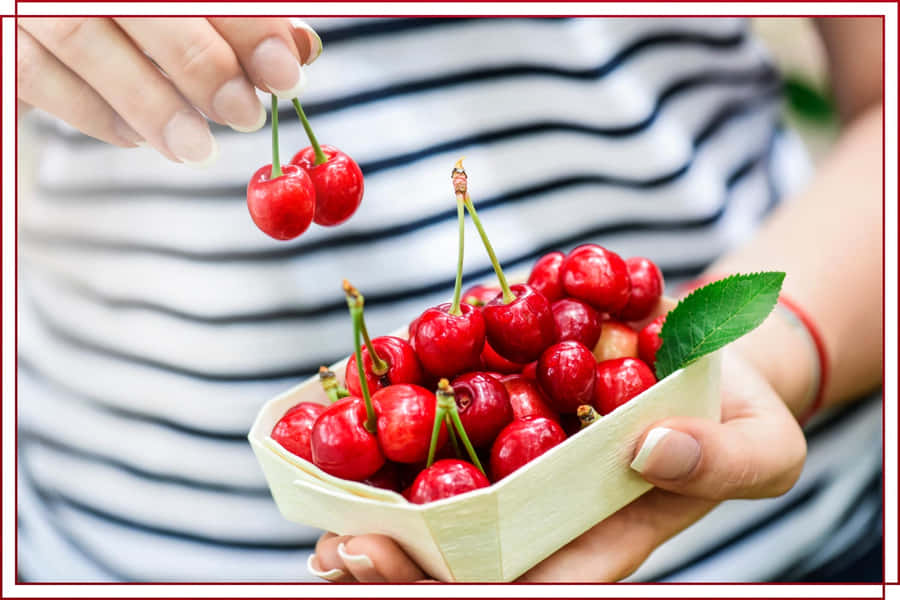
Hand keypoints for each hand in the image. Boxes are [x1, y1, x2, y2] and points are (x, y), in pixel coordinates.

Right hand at [17, 17, 320, 164]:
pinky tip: (136, 138)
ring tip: (197, 149)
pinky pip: (37, 74)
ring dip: (151, 103)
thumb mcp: (184, 11)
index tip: (287, 76)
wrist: (41, 17)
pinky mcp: (0, 40)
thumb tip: (302, 50)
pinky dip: (94, 114)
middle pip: (143, 4)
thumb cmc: (133, 22)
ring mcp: (28, 0)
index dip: (249, 26)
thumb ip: (238, 23)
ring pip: (83, 39)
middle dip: (204, 64)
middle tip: (246, 117)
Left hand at [307, 310, 806, 581]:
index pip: (523, 584)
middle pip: (460, 553)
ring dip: (374, 509)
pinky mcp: (498, 398)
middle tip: (341, 554)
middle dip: (399, 564)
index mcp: (596, 535)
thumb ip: (720, 459)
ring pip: (433, 496)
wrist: (706, 350)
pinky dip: (392, 423)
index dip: (461, 589)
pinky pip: (438, 419)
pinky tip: (343, 423)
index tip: (403, 570)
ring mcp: (514, 453)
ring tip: (321, 517)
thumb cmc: (737, 412)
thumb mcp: (761, 444)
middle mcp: (541, 503)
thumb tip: (653, 453)